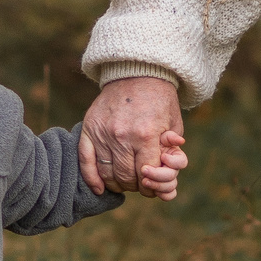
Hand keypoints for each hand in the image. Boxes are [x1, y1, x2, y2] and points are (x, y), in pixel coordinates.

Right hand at [80, 74, 185, 195]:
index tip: (152, 187)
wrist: (138, 72)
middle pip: (125, 177)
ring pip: (106, 173)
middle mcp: (123, 136)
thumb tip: (168, 173)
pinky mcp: (90, 128)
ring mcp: (103, 133)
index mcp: (146, 135)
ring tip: (124, 182)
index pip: (146, 174)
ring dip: (116, 184)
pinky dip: (92, 178)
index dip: (150, 186)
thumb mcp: (174, 123)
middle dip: (134, 186)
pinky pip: (86, 160)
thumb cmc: (160, 100)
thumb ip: (172, 150)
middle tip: (138, 183)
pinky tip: (99, 188)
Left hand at [137, 131, 189, 200]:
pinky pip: (168, 195)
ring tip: (144, 180)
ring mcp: (166, 179)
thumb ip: (168, 137)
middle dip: (158, 174)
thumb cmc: (144, 138)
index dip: (173, 162)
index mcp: (174, 155)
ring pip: (169, 187)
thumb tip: (181, 141)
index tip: (162, 157)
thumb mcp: (155, 134)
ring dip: (157, 185)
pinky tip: (154, 191)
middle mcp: (172, 167)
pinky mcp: (161, 188)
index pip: (181, 162)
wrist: (132, 147)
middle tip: (144, 170)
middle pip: (172, 176)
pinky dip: (163, 195)